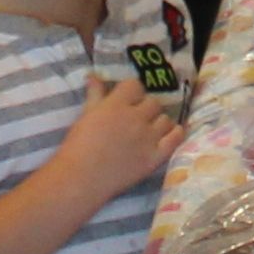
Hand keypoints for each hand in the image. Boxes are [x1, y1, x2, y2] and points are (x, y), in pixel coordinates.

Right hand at [47, 76, 184, 199]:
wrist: (82, 179)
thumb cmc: (79, 146)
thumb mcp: (86, 115)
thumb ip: (95, 94)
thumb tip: (93, 75)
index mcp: (117, 105)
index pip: (135, 85)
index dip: (131, 92)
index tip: (126, 99)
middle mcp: (136, 118)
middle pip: (153, 102)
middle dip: (145, 107)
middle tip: (136, 117)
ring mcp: (148, 137)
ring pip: (165, 119)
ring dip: (158, 121)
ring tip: (149, 129)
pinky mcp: (155, 156)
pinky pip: (175, 138)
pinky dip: (175, 133)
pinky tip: (168, 135)